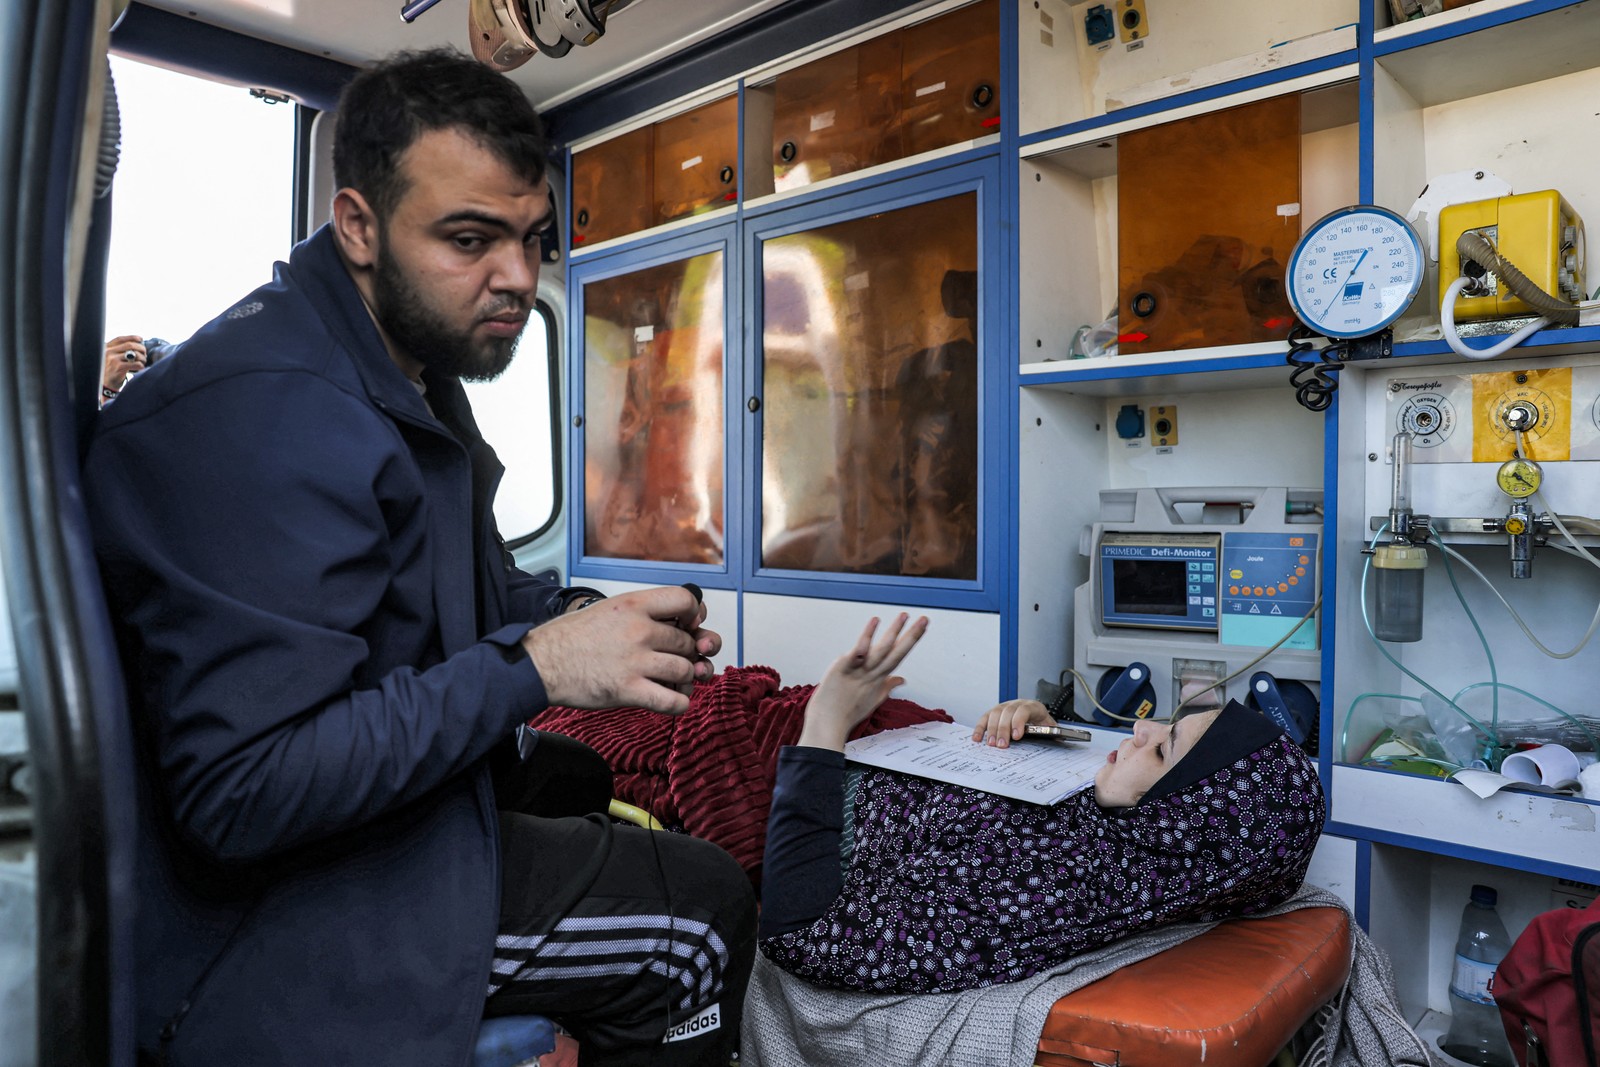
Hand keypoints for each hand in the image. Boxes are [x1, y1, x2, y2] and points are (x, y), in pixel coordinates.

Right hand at [102, 335, 147, 397]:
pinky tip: (140, 368)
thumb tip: (137, 344)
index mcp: (106, 348)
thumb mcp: (111, 358)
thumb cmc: (111, 370)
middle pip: (130, 345)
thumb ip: (119, 350)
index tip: (140, 339)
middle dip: (141, 348)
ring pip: (134, 354)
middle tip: (144, 353)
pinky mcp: (118, 368)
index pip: (120, 339)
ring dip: (142, 358)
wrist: (105, 384)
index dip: (132, 337)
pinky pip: (136, 364)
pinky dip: (141, 365)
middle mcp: (108, 352)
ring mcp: (113, 360)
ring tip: (143, 361)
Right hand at [519, 585, 717, 714]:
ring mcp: (635, 661)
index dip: (695, 614)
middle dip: (687, 653)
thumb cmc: (571, 638)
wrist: (541, 663)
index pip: (686, 600)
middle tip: (675, 660)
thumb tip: (682, 622)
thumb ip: (643, 612)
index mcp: (633, 605)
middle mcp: (638, 630)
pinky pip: (673, 701)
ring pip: (685, 670)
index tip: (690, 624)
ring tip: (674, 681)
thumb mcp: (608, 609)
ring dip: (684, 679)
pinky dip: (680, 703)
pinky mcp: (628, 690)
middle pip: (688, 642)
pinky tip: (674, 700)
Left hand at [796, 614, 928, 751]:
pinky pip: (857, 651)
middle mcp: (872, 674)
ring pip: (880, 650)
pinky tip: (874, 623)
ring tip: (904, 616)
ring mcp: (859, 671)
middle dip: (911, 636)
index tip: (922, 626)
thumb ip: (887, 686)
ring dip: (893, 632)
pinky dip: (866, 638)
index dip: (911, 641)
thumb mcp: (872, 699)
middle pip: (896, 653)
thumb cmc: (847, 712)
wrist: (828, 724)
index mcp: (879, 680)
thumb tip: (901, 679)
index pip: (899, 656)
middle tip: (924, 620)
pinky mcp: (843, 667)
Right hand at [971, 698, 1054, 747]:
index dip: (1019, 722)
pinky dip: (980, 728)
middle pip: (1007, 712)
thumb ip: (1051, 734)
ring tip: (991, 744)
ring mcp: (1005, 706)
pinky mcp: (995, 712)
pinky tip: (977, 738)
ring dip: (991, 729)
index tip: (1016, 736)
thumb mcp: (1050, 729)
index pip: (1024, 710)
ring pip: (995, 713)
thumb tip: (1056, 741)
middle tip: (1001, 745)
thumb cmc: (1043, 726)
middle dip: (1003, 729)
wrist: (1038, 717)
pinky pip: (985, 717)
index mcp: (1034, 707)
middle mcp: (1018, 704)